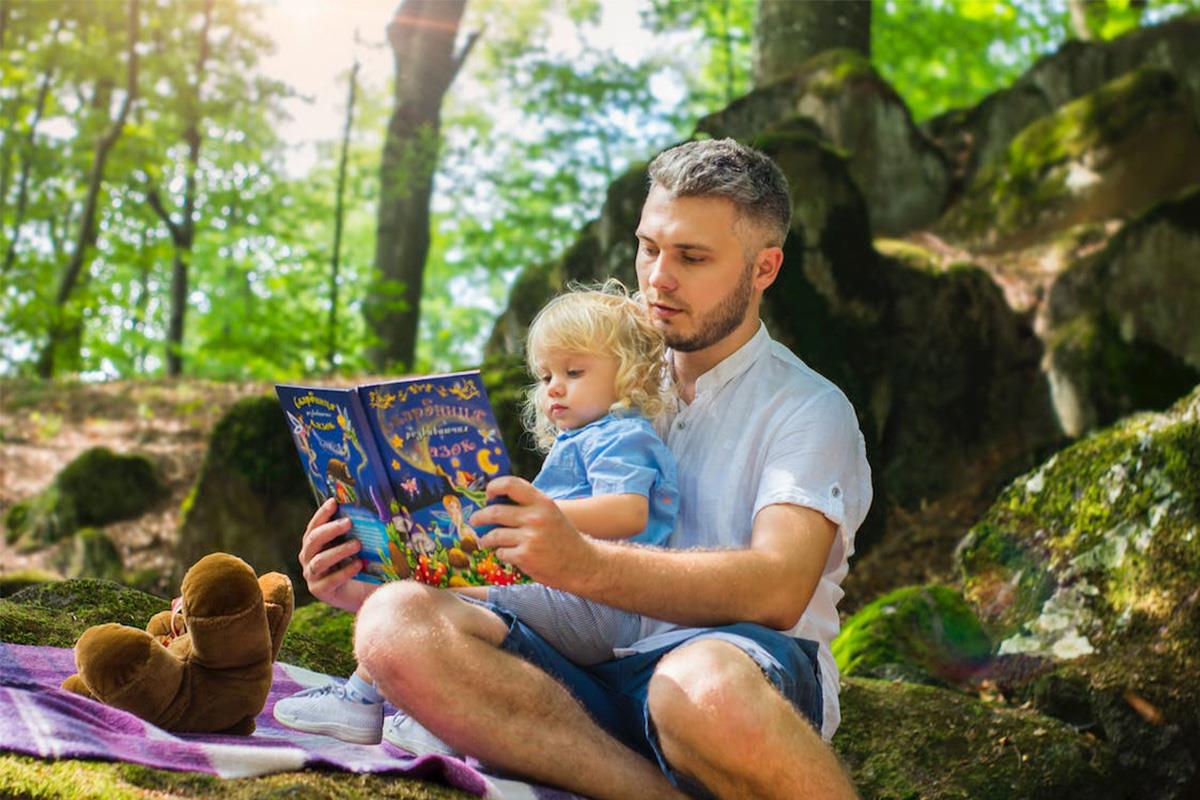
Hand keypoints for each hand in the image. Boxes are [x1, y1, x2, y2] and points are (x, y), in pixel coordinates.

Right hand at [298, 498, 377, 612]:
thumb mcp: (358, 546)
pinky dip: (345, 571)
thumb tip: (370, 509)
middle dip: (330, 529)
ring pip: (319, 560)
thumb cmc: (361, 564)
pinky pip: (329, 580)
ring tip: (357, 544)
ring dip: (338, 550)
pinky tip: (359, 565)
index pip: (314, 526)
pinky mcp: (320, 591)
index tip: (334, 501)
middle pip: (313, 540)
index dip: (322, 514)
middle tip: (349, 522)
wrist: (365, 594)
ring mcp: (312, 575)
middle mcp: (309, 558)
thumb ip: (357, 531)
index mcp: (315, 543)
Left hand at [470, 476, 596, 587]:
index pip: (511, 484)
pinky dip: (501, 554)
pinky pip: (501, 552)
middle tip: (475, 520)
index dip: (494, 487)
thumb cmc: (562, 538)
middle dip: (480, 517)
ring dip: (486, 539)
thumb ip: (528, 506)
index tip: (488, 494)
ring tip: (485, 541)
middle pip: (495, 511)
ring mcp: (530, 538)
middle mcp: (535, 517)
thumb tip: (495, 502)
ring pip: (494, 535)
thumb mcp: (550, 514)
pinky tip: (507, 554)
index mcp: (542, 502)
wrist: (582, 564)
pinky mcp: (525, 557)